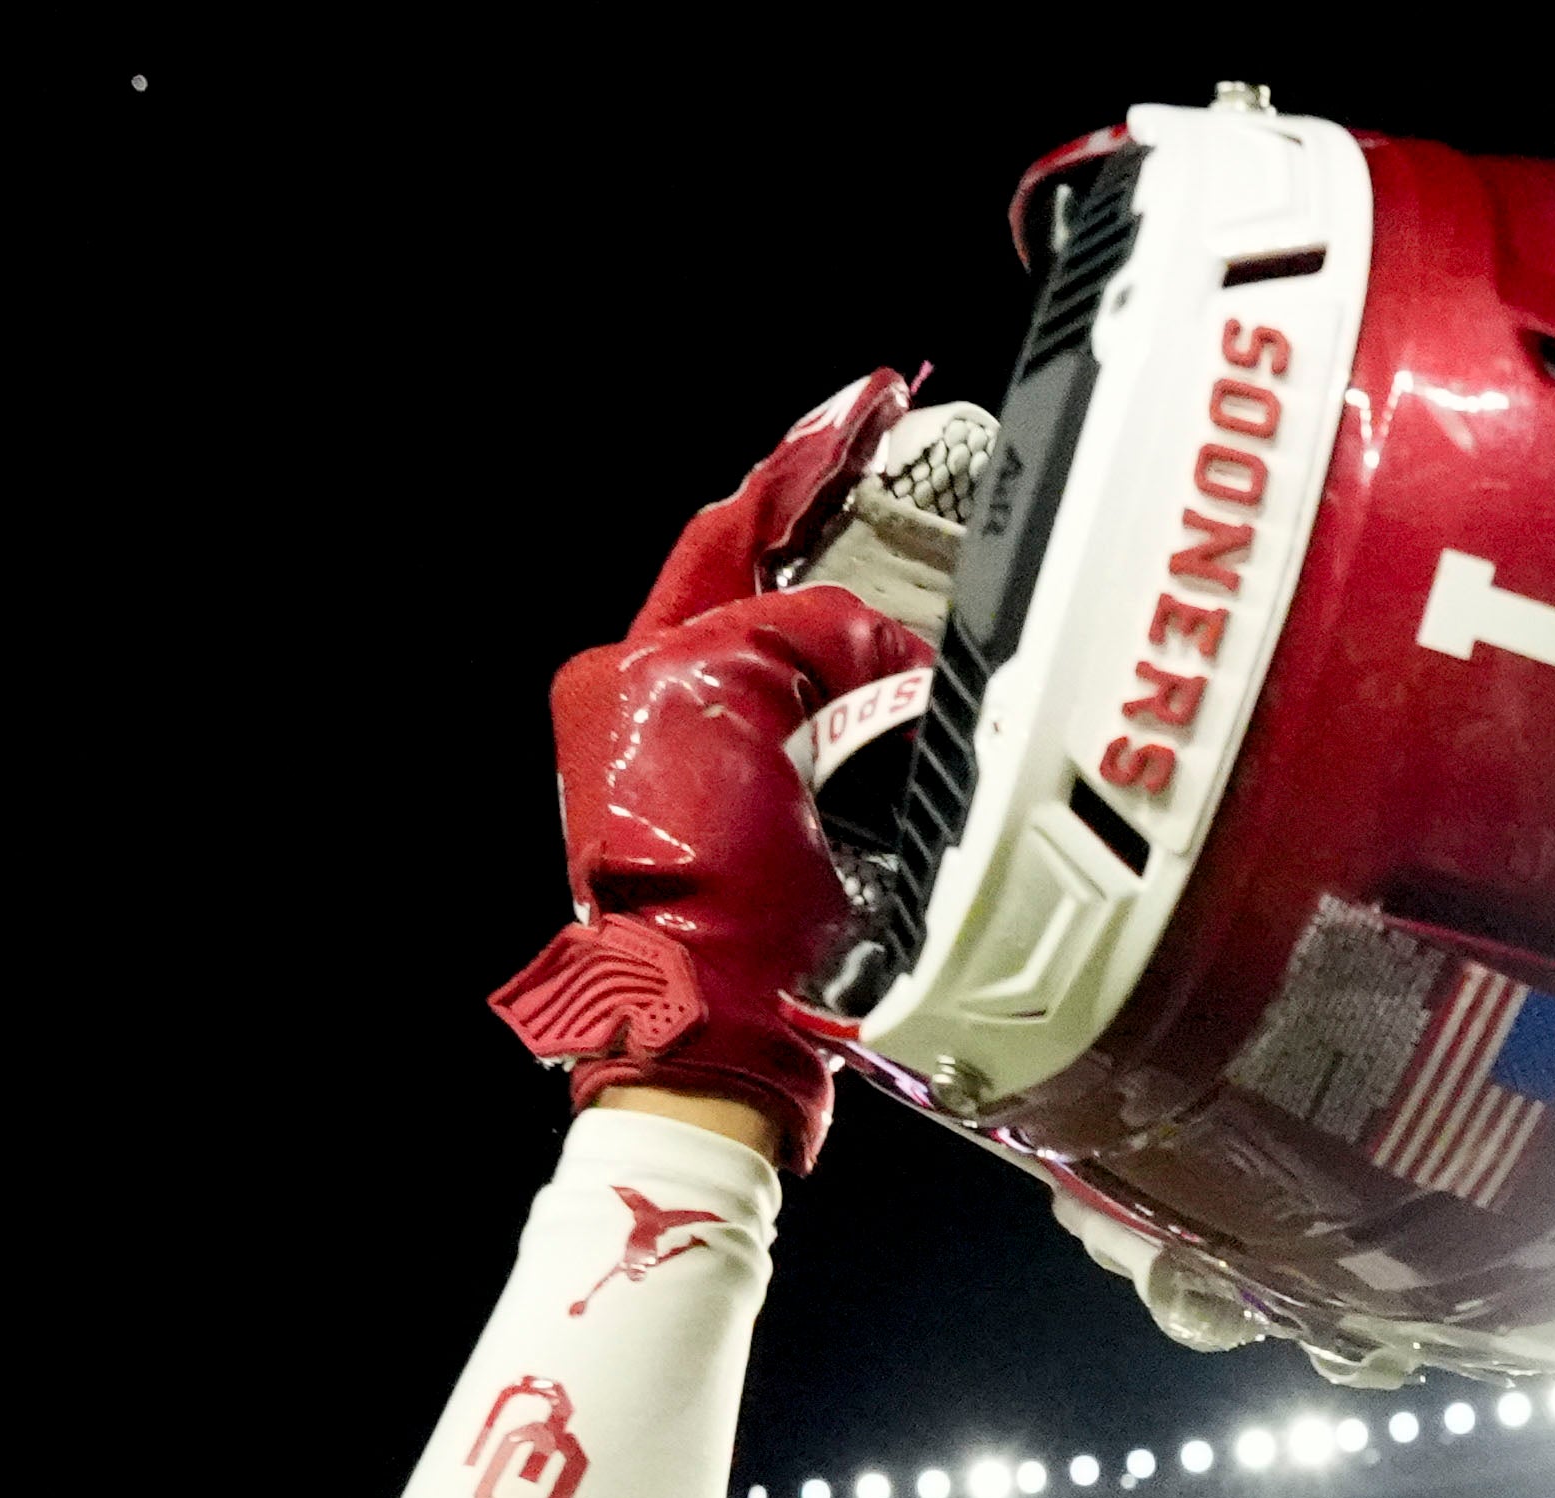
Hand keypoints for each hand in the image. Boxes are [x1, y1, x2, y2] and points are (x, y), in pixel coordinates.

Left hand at [486, 374, 933, 1170]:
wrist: (715, 1031)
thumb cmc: (696, 888)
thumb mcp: (727, 701)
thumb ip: (800, 633)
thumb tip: (877, 643)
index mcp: (630, 669)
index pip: (727, 534)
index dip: (801, 464)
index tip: (865, 408)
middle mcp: (663, 713)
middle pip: (768, 591)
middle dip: (836, 532)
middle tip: (901, 474)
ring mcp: (718, 775)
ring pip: (812, 665)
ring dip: (867, 626)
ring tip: (924, 579)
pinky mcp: (772, 832)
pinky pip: (839, 741)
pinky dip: (879, 710)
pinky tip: (917, 692)